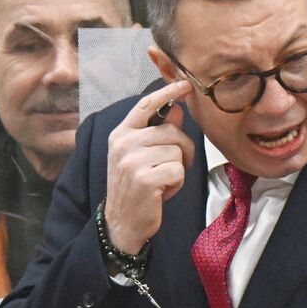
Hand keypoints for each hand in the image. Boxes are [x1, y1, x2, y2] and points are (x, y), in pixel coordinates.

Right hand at [103, 80, 195, 253]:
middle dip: (183, 149)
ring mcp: (132, 161)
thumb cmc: (134, 188)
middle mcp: (123, 144)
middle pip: (172, 131)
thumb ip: (158, 132)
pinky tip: (163, 192)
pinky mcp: (144, 179)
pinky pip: (178, 170)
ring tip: (162, 182)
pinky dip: (177, 184)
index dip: (168, 93)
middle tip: (174, 167)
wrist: (121, 222)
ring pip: (177, 151)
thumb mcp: (141, 156)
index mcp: (121, 134)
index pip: (146, 105)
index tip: (185, 85)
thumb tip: (177, 110)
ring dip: (177, 169)